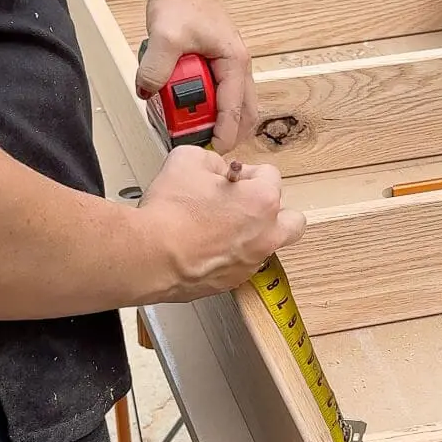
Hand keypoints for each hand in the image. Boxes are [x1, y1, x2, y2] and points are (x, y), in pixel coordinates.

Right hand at [136, 146, 305, 299]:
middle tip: (245, 203)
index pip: (271, 176)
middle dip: (272, 208)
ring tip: (222, 226)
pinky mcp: (231, 282)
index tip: (230, 177)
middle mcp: (265, 234)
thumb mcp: (188, 160)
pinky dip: (231, 255)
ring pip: (267, 245)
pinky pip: (242, 264)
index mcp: (263, 201)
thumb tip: (214, 169)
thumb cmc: (169, 213)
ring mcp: (250, 262)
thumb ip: (211, 160)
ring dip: (253, 233)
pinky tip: (206, 246)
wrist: (148, 255)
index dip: (247, 172)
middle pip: (292, 220)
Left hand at [137, 0, 255, 152]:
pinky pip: (220, 92)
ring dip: (218, 119)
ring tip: (194, 129)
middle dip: (228, 133)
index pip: (235, 109)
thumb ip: (156, 69)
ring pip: (234, 103)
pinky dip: (209, 105)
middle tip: (205, 148)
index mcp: (234, 61)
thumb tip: (148, 93)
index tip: (212, 152)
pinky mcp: (217, 61)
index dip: (224, 134)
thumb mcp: (165, 37)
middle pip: (244, 112)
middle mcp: (238, 64)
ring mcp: (229, 63)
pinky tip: (188, 107)